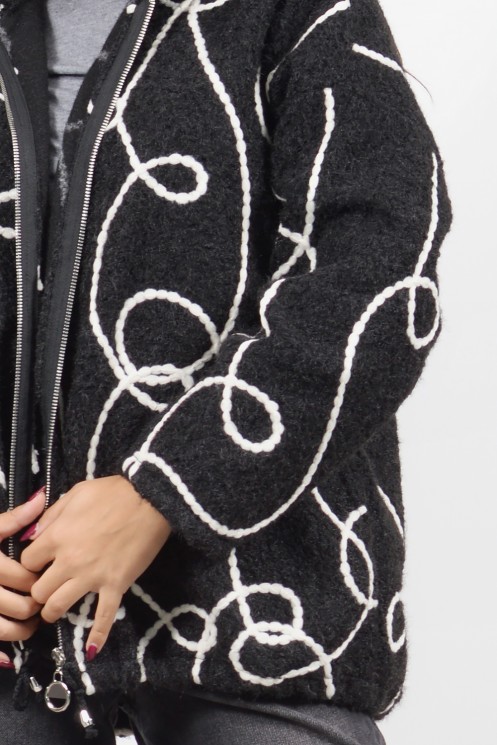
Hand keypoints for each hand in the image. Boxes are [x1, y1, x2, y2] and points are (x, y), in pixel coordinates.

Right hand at [0, 488, 45, 665]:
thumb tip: (41, 498)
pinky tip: (7, 658)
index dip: (39, 580)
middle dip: (36, 605)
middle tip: (41, 601)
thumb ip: (13, 518)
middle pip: (23, 605)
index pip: (27, 577)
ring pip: (7, 630)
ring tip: (29, 622)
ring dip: (23, 630)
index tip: (43, 579)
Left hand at [20, 476, 171, 659]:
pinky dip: (98, 635)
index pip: (27, 563)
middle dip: (38, 590)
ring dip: (53, 611)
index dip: (30, 565)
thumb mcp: (76, 493)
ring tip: (55, 610)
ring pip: (57, 607)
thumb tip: (33, 535)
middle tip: (46, 587)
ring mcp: (92, 576)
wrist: (151, 499)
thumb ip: (51, 515)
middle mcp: (69, 560)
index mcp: (57, 536)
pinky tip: (91, 650)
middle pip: (38, 590)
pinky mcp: (115, 585)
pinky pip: (103, 616)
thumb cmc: (114, 492)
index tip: (39, 563)